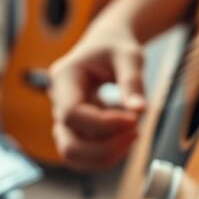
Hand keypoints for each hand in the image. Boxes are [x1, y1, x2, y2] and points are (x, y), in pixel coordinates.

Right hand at [49, 24, 145, 170]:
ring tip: (133, 134)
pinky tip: (126, 137)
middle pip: (68, 144)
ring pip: (74, 155)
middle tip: (135, 132)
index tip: (133, 119)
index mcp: (64, 78)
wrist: (108, 43)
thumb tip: (140, 110)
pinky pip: (83, 153)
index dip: (103, 124)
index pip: (72, 114)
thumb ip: (132, 81)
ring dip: (105, 155)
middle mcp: (57, 101)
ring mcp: (64, 118)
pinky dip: (105, 154)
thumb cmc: (116, 46)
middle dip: (104, 148)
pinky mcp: (75, 128)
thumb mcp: (129, 56)